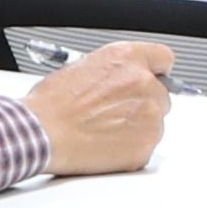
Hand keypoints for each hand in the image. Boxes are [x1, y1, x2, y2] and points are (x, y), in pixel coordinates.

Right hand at [20, 35, 176, 175]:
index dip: (156, 70)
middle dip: (143, 103)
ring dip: (137, 127)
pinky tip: (105, 146)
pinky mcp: (145, 146)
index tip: (153, 78)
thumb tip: (122, 78)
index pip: (163, 58)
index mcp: (128, 59)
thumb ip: (114, 70)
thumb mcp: (83, 66)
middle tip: (115, 113)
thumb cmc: (52, 103)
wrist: (43, 132)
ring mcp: (149, 116)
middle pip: (161, 94)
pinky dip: (130, 149)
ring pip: (154, 122)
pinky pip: (145, 147)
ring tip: (103, 131)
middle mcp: (145, 84)